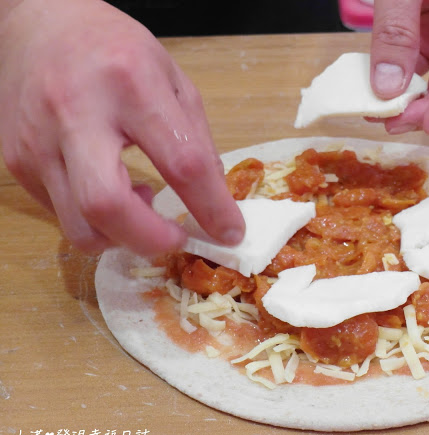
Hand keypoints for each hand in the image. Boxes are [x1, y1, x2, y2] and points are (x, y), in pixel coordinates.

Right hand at [0, 0, 243, 255]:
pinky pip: (61, 214)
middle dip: (150, 239)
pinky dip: (96, 219)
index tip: (230, 232)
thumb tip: (213, 199)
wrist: (40, 23)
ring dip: (121, 236)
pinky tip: (110, 187)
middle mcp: (77, 113)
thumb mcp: (172, 78)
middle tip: (176, 238)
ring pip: (79, 224)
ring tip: (140, 204)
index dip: (211, 207)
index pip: (181, 161)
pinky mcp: (17, 161)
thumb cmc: (115, 49)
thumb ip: (196, 138)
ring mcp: (38, 141)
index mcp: (132, 84)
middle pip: (107, 204)